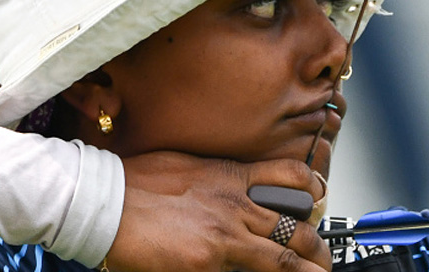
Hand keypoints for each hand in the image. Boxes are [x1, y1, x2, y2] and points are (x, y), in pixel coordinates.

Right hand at [106, 152, 330, 271]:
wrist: (106, 200)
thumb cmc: (139, 180)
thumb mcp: (192, 166)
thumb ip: (221, 180)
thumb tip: (237, 190)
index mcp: (233, 176)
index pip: (291, 177)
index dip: (313, 189)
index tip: (319, 199)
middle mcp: (237, 205)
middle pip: (297, 225)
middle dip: (317, 246)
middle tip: (322, 258)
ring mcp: (225, 237)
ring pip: (283, 258)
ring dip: (305, 271)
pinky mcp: (206, 264)